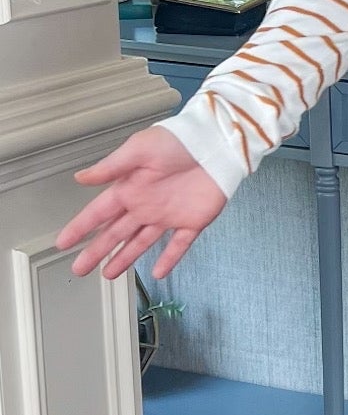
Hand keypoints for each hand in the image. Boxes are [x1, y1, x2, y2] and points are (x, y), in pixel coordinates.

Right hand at [55, 127, 227, 282]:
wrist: (216, 144)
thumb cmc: (177, 140)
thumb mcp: (139, 149)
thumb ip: (111, 167)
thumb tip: (81, 178)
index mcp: (129, 188)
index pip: (98, 213)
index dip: (80, 228)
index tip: (63, 243)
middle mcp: (145, 205)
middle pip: (115, 233)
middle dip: (96, 251)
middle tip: (80, 268)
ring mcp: (168, 215)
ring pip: (141, 243)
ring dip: (124, 258)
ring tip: (108, 274)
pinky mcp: (192, 221)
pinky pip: (178, 245)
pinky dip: (169, 260)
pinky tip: (158, 274)